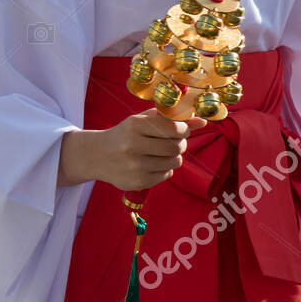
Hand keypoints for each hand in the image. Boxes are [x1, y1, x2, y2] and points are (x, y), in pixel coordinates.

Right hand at [58, 108, 205, 190]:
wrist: (98, 155)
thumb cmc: (126, 134)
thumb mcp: (144, 120)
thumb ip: (171, 119)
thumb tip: (203, 122)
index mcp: (135, 125)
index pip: (175, 129)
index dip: (183, 130)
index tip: (180, 130)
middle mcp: (134, 146)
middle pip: (177, 147)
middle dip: (181, 144)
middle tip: (174, 142)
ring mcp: (135, 167)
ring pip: (174, 162)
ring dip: (174, 157)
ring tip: (162, 153)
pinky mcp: (138, 182)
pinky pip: (166, 176)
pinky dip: (165, 170)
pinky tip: (152, 164)